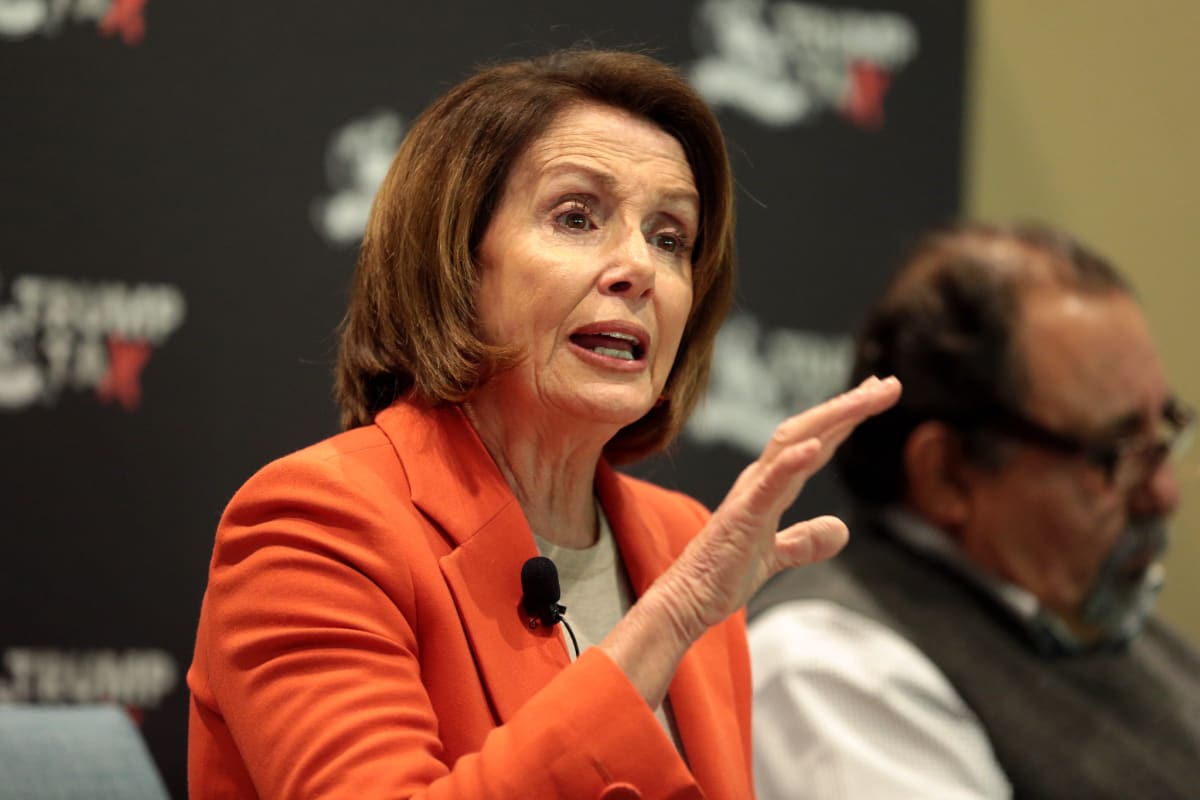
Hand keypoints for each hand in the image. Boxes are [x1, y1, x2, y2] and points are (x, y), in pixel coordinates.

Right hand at [660, 375, 901, 637]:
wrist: (688, 600)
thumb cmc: (723, 574)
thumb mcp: (778, 556)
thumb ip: (806, 540)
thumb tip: (842, 529)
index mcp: (771, 485)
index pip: (815, 440)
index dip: (846, 415)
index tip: (877, 392)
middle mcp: (761, 479)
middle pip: (810, 430)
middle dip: (849, 406)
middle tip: (888, 384)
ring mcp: (751, 494)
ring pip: (792, 443)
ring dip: (830, 418)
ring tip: (864, 400)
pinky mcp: (743, 516)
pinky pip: (769, 484)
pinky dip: (792, 461)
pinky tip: (817, 446)